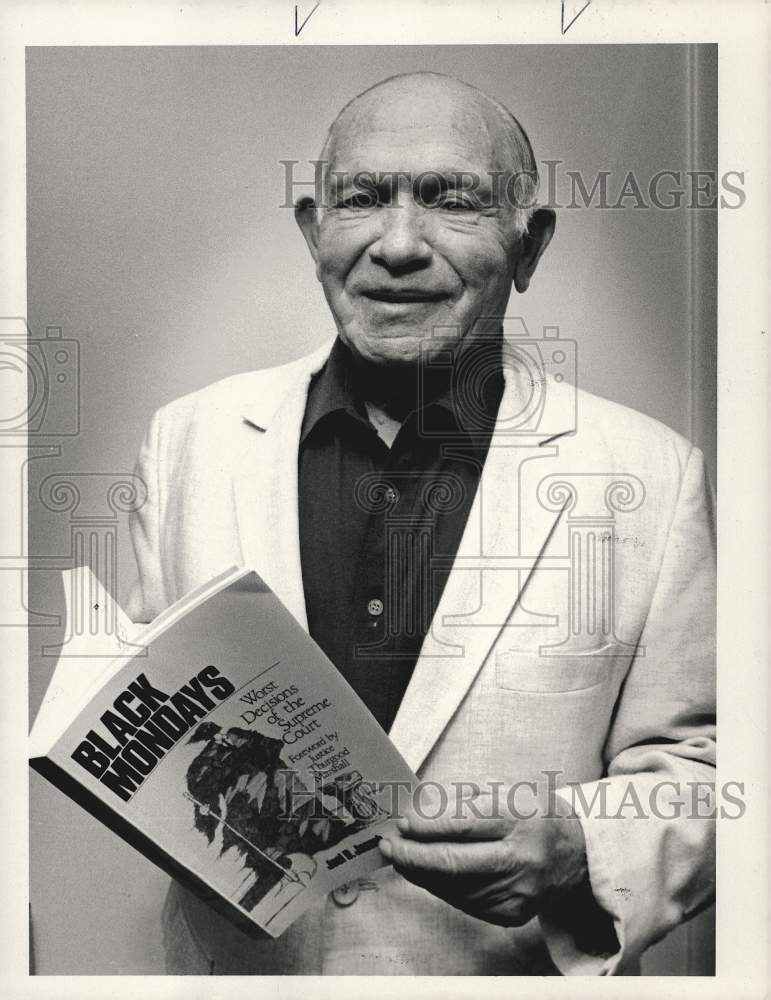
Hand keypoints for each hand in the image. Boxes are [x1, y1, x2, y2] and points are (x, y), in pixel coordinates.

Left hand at [379, 784, 587, 926]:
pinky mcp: (512, 914)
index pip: (464, 824)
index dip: (428, 826)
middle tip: (388, 847)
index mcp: (522, 817)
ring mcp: (518, 892)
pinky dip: (442, 887)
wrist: (578, 854)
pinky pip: (465, 902)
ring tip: (402, 858)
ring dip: (422, 873)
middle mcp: (522, 858)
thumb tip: (419, 811)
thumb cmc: (537, 814)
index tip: (403, 823)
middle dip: (413, 857)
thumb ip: (464, 800)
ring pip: (454, 887)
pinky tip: (429, 873)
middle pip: (455, 863)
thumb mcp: (508, 790)